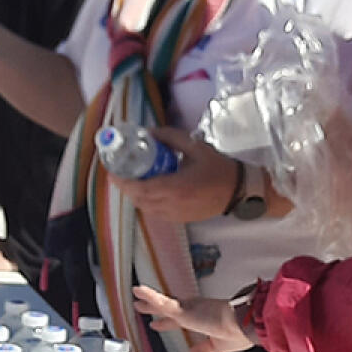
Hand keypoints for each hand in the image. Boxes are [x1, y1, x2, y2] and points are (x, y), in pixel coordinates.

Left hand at [110, 129, 239, 222]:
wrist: (239, 191)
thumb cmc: (218, 168)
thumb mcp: (195, 146)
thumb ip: (170, 137)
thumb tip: (149, 132)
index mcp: (175, 187)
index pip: (140, 188)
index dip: (123, 182)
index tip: (112, 171)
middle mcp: (172, 205)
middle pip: (139, 200)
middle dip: (126, 187)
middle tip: (120, 172)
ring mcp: (175, 215)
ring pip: (145, 208)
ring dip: (136, 195)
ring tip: (132, 179)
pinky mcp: (179, 219)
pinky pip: (155, 212)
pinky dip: (146, 202)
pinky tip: (149, 189)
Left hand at [135, 283, 255, 351]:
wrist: (246, 324)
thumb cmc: (240, 333)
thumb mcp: (217, 347)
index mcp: (203, 320)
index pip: (180, 320)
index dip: (167, 322)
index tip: (157, 323)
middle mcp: (195, 311)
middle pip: (169, 308)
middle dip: (155, 306)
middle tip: (141, 304)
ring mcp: (189, 309)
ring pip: (163, 303)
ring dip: (149, 299)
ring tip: (136, 294)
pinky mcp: (186, 310)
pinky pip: (163, 302)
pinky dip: (150, 296)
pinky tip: (138, 290)